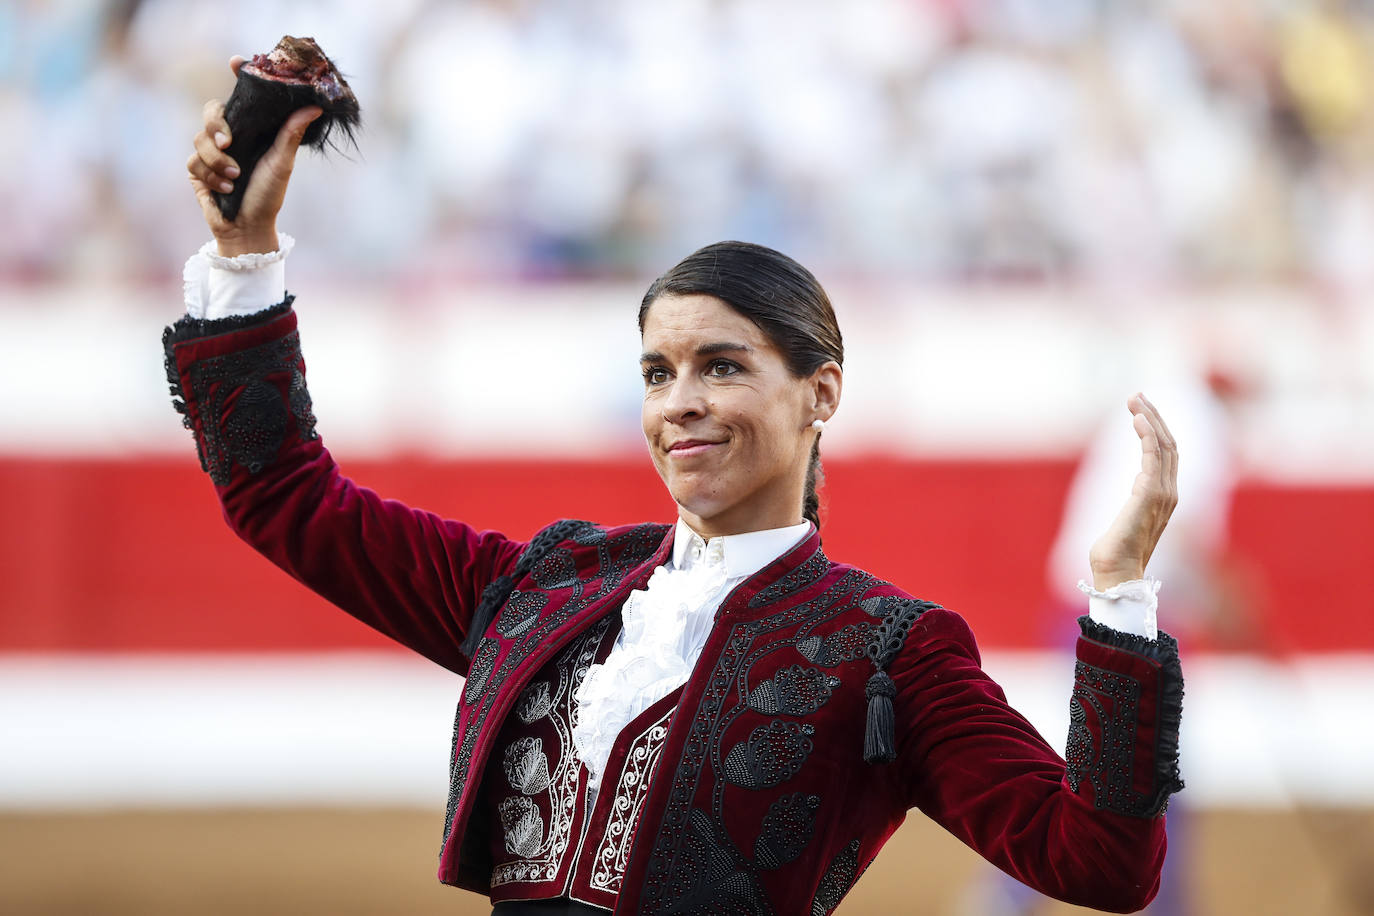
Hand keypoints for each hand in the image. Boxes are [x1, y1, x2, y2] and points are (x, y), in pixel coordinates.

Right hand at [186, 56, 321, 256]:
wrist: (248, 227)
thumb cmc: (269, 195)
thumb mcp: (283, 163)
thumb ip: (292, 133)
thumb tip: (316, 106)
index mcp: (251, 130)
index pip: (240, 97)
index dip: (237, 75)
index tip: (236, 61)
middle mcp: (230, 136)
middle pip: (211, 111)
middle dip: (216, 124)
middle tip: (229, 142)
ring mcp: (210, 152)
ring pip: (199, 139)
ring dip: (218, 161)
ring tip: (235, 177)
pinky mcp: (197, 170)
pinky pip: (193, 162)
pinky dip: (211, 176)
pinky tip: (225, 188)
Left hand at [1087, 393, 1177, 589]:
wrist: (1116, 573)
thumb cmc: (1115, 552)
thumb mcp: (1128, 518)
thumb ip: (1136, 500)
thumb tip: (1136, 485)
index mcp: (1165, 497)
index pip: (1167, 454)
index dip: (1157, 428)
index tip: (1140, 409)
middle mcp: (1170, 493)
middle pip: (1170, 444)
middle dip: (1155, 416)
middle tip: (1137, 395)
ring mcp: (1163, 494)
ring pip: (1164, 445)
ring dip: (1150, 419)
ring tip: (1135, 400)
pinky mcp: (1150, 495)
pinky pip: (1153, 457)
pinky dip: (1148, 435)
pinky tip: (1137, 419)